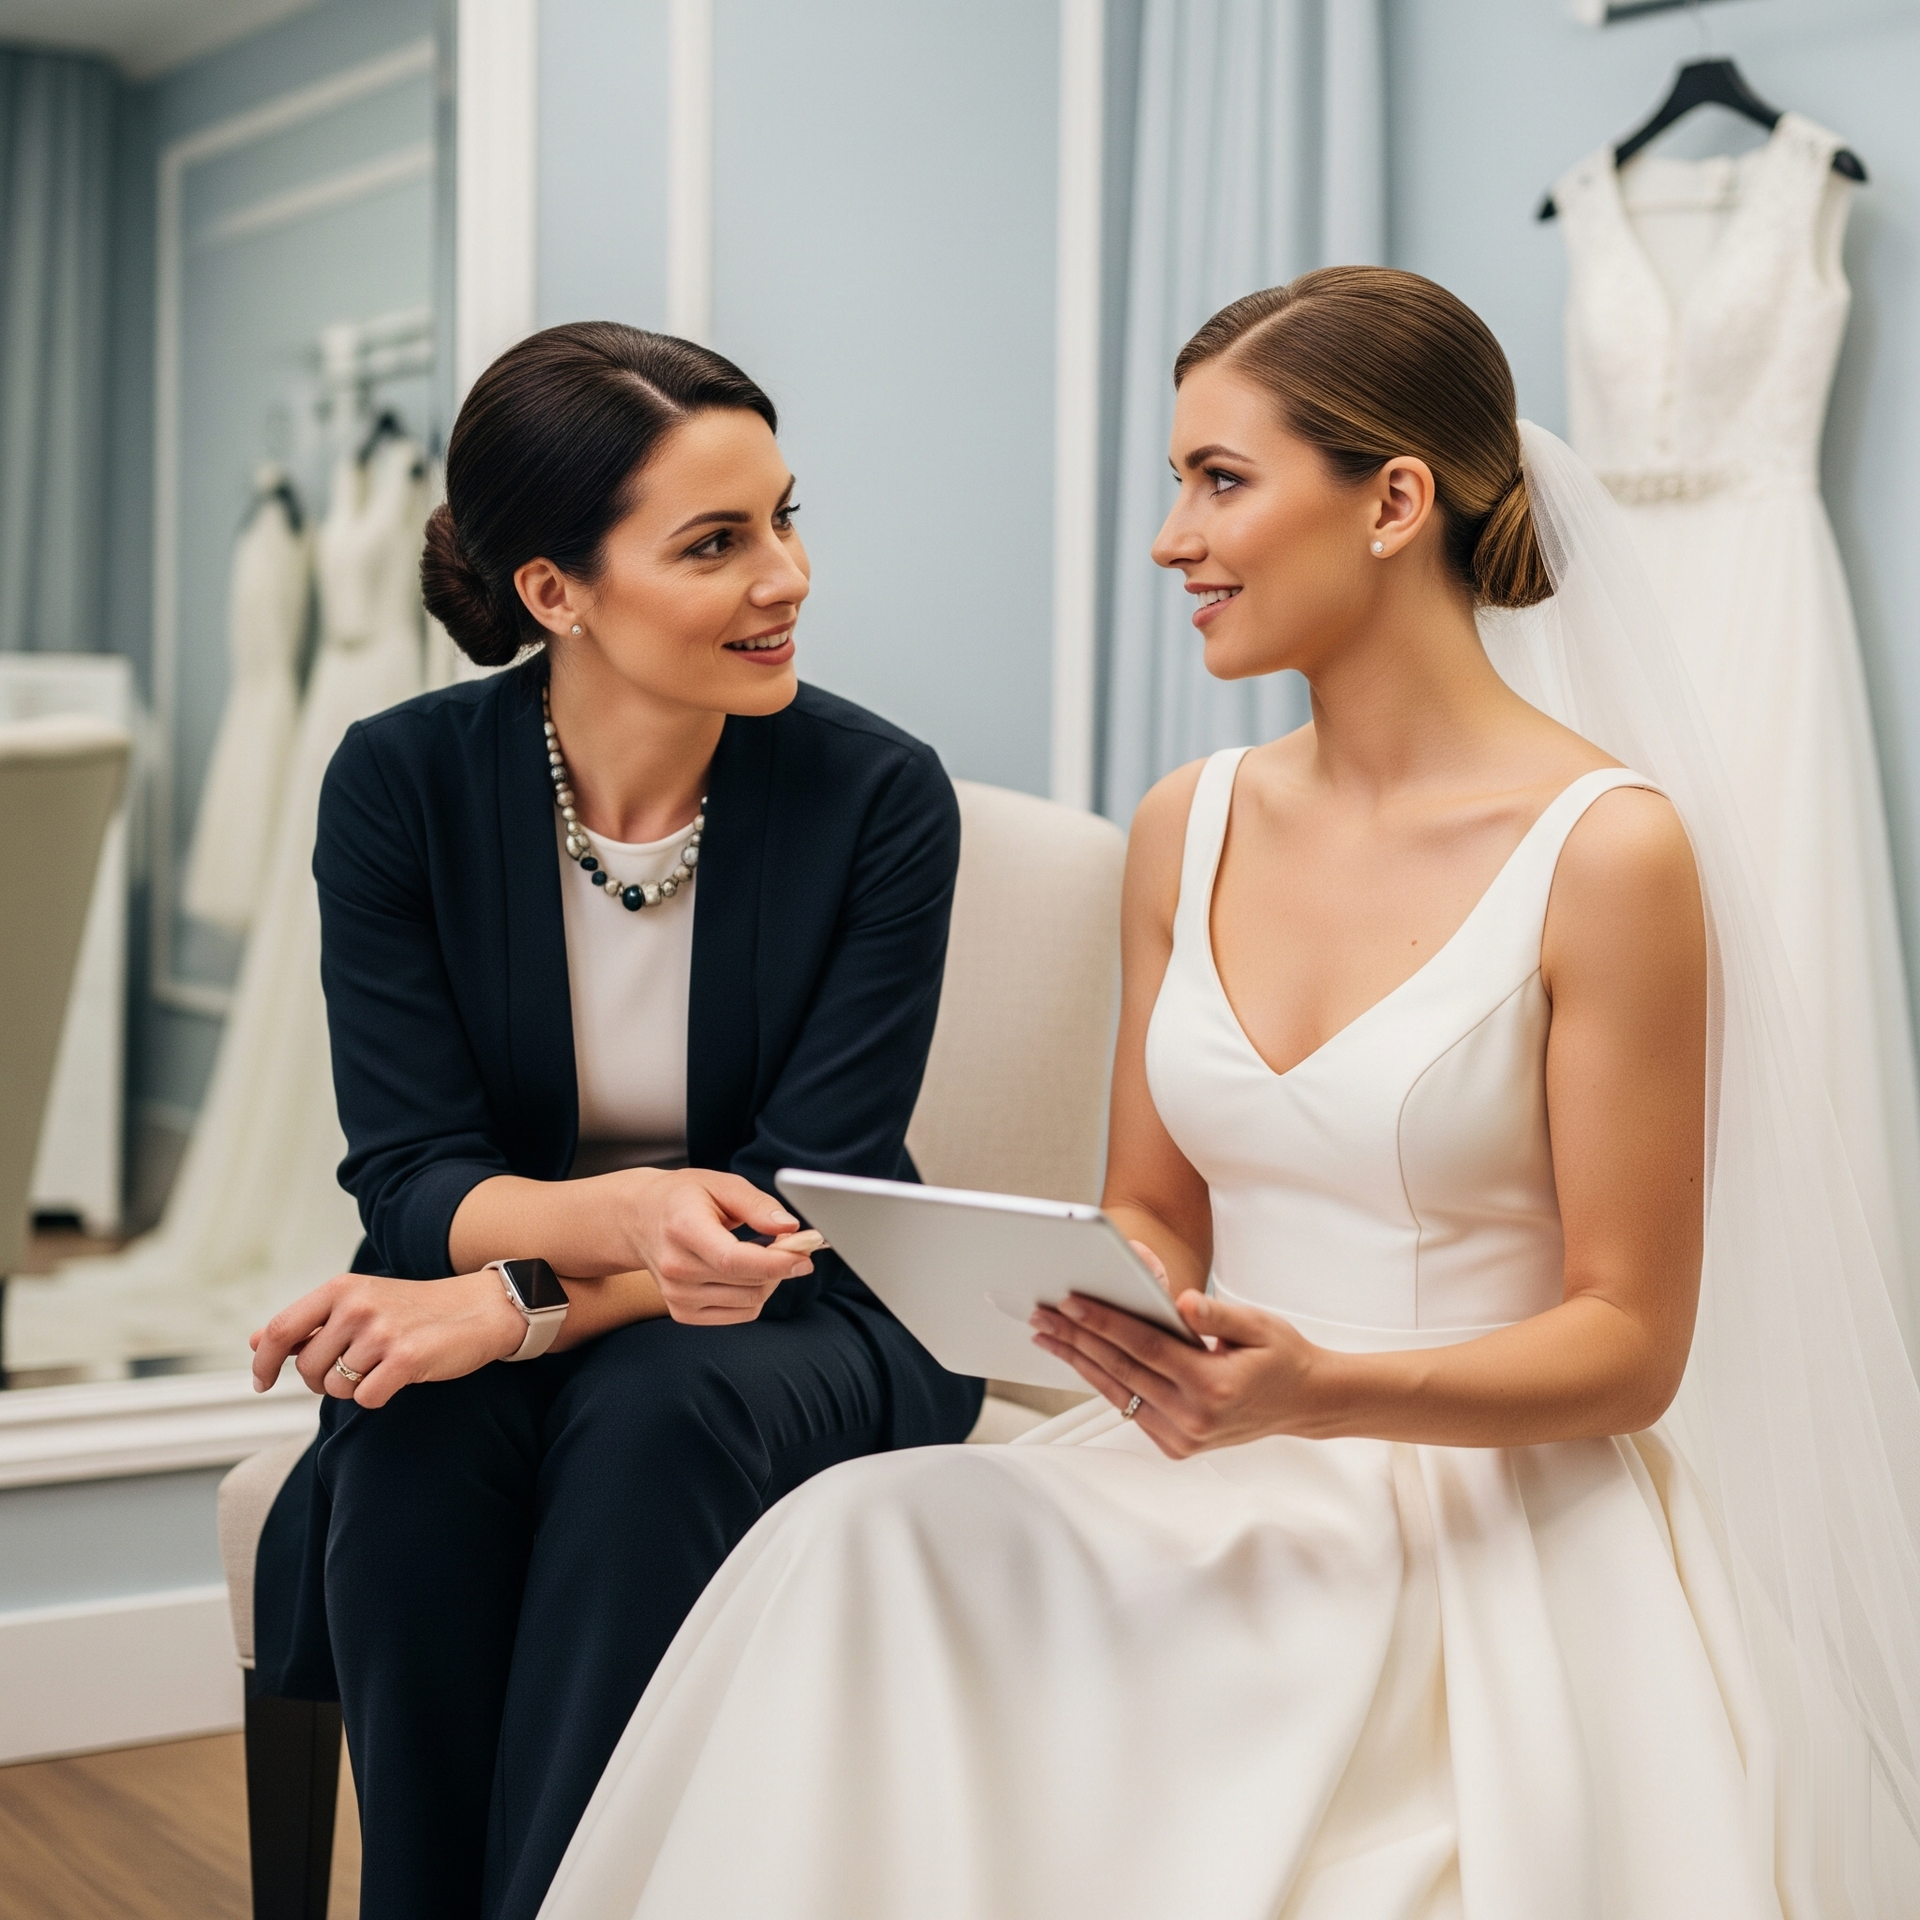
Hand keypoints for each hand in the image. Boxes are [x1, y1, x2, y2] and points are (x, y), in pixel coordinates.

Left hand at [249, 1270, 526, 1408]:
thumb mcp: (358, 1303)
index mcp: (341, 1289)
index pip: (279, 1331)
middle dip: (322, 1382)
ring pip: (336, 1387)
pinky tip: (397, 1377)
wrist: (479, 1308)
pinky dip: (377, 1396)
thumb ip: (308, 1324)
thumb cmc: (414, 1309)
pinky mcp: (406, 1358)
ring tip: (380, 1367)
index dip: (263, 1363)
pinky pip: (366, 1398)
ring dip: (353, 1388)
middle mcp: (357, 1306)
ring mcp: (382, 1332)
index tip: (262, 1383)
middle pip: (308, 1368)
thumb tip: (254, 1341)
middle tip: (350, 1371)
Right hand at [610, 1168, 823, 1323]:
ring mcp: (676, 1295)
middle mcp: (676, 1267)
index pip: (733, 1260)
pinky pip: (740, 1314)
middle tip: (790, 1243)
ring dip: (770, 1279)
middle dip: (781, 1265)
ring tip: (761, 1252)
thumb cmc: (684, 1197)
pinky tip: (746, 1271)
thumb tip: (790, 1228)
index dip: (775, 1262)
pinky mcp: (682, 1312)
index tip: (805, 1255)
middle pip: (748, 1282)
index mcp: (683, 1228)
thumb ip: (757, 1205)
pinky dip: (755, 1295)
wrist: (639, 1219)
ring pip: (750, 1301)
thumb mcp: (722, 1184)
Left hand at [1030, 1266, 1326, 1458]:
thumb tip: (1179, 1302)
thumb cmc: (1282, 1357)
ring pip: (1119, 1392)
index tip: (1070, 1302)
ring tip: (1049, 1336)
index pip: (1144, 1346)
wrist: (1304, 1403)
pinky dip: (1105, 1383)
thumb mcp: (1259, 1325)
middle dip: (1076, 1338)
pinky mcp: (1178, 1446)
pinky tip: (1082, 1359)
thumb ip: (1216, 1314)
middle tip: (1043, 1314)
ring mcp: (1184, 1437)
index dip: (1104, 1322)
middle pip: (1121, 1369)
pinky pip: (1132, 1409)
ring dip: (1079, 1362)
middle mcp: (1194, 1417)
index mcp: (1213, 1384)